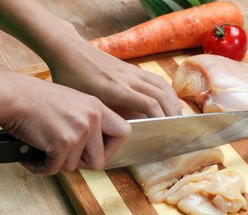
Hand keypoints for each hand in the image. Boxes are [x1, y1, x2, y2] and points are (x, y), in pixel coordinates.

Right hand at [0, 70, 130, 174]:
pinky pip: (55, 168)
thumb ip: (88, 122)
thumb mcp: (73, 104)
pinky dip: (42, 166)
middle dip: (81, 163)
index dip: (112, 148)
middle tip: (67, 156)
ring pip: (74, 166)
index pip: (124, 132)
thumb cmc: (36, 100)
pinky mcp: (63, 142)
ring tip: (46, 148)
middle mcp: (93, 117)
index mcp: (97, 107)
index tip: (99, 151)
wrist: (13, 96)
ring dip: (58, 162)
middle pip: (100, 160)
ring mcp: (80, 130)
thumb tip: (94, 147)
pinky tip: (35, 154)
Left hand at [48, 35, 181, 117]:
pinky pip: (156, 79)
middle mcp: (129, 79)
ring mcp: (132, 71)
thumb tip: (128, 128)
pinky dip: (167, 90)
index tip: (164, 130)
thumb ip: (108, 114)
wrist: (70, 51)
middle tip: (176, 127)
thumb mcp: (87, 101)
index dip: (160, 117)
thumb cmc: (73, 78)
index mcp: (117, 89)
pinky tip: (168, 99)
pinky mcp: (133, 67)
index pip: (149, 104)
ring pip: (162, 85)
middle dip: (172, 111)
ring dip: (173, 101)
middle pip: (161, 94)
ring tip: (177, 115)